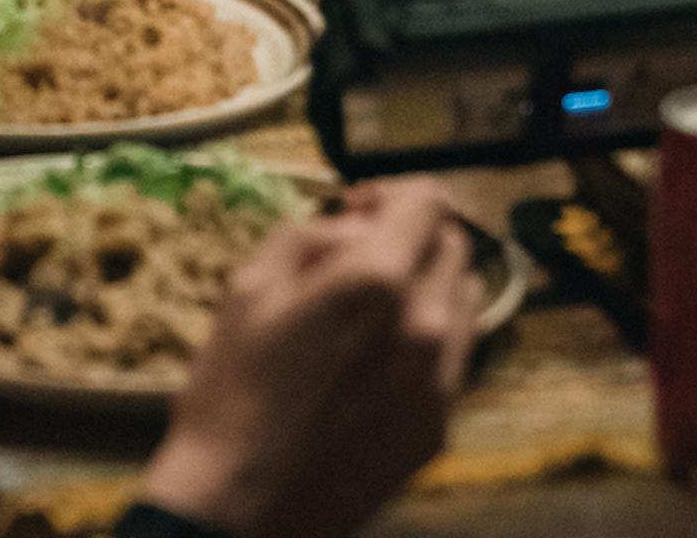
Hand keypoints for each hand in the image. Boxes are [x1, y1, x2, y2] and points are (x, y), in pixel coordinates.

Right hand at [136, 178, 482, 537]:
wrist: (242, 508)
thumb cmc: (231, 391)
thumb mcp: (247, 287)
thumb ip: (310, 235)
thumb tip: (353, 228)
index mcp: (375, 280)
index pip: (429, 200)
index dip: (391, 191)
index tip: (356, 208)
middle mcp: (425, 324)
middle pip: (452, 245)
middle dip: (410, 234)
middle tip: (357, 256)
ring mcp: (441, 379)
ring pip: (465, 297)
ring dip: (428, 283)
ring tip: (373, 308)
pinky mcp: (441, 424)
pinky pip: (456, 353)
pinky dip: (430, 336)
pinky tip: (378, 358)